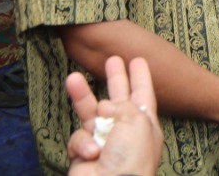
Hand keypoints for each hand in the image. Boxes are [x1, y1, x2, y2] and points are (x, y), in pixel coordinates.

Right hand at [66, 56, 163, 175]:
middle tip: (112, 60)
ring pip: (90, 113)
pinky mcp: (83, 153)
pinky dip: (84, 143)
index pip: (143, 94)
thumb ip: (123, 106)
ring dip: (82, 96)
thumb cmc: (131, 158)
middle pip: (119, 99)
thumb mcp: (137, 122)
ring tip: (73, 78)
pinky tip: (92, 152)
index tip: (139, 60)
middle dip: (115, 79)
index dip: (141, 77)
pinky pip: (79, 138)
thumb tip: (103, 107)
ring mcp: (103, 142)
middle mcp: (125, 131)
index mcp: (145, 124)